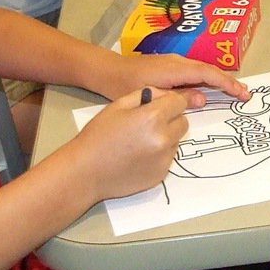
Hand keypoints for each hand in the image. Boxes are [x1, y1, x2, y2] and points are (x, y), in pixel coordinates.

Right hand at [73, 87, 188, 200]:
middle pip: (183, 122)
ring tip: (141, 140)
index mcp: (153, 117)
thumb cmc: (98, 136)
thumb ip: (145, 95)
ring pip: (177, 140)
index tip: (162, 105)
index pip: (179, 102)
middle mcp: (164, 138)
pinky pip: (169, 157)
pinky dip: (160, 154)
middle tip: (150, 123)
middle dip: (171, 119)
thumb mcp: (118, 105)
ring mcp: (164, 159)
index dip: (171, 101)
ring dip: (167, 136)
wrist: (86, 171)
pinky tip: (139, 155)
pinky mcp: (162, 174)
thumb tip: (163, 95)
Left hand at [103, 53, 250, 106]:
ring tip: (235, 91)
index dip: (227, 83)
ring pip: (203, 70)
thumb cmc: (125, 84)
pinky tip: (212, 88)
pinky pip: (195, 71)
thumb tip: (202, 98)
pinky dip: (208, 79)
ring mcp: (175, 62)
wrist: (108, 71)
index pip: (208, 74)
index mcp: (175, 68)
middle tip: (245, 94)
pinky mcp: (171, 66)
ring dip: (219, 80)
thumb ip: (177, 97)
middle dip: (229, 81)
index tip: (241, 94)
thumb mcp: (151, 95)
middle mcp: (178, 61)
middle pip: (209, 70)